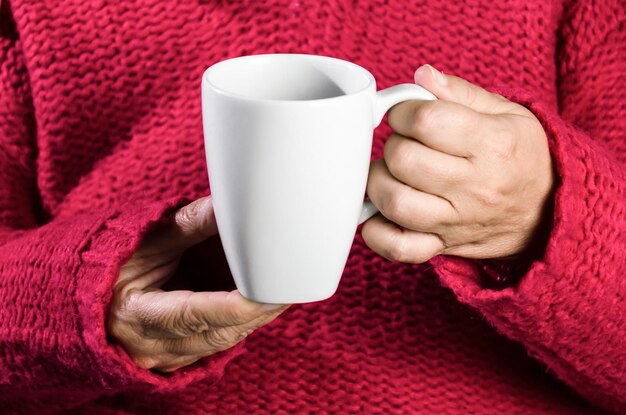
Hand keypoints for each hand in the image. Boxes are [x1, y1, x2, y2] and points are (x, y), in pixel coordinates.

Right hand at [108, 197, 289, 371]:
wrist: (89, 301)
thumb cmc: (111, 267)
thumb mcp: (143, 241)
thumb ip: (187, 224)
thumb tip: (228, 204)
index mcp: (136, 314)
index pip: (195, 314)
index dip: (237, 304)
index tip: (271, 287)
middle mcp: (153, 345)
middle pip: (219, 332)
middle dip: (260, 309)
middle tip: (291, 281)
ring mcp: (168, 357)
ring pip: (225, 341)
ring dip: (257, 316)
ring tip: (284, 285)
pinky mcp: (181, 356)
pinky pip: (220, 342)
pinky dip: (243, 321)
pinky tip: (262, 300)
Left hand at [363, 65, 553, 262]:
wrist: (548, 214)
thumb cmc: (521, 157)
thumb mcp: (507, 113)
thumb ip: (460, 92)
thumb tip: (420, 76)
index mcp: (493, 145)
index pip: (426, 121)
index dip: (403, 111)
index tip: (406, 114)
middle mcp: (475, 187)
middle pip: (404, 160)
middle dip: (392, 144)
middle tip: (403, 143)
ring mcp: (456, 222)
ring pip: (394, 203)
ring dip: (379, 182)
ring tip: (393, 173)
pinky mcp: (441, 247)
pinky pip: (397, 247)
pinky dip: (376, 231)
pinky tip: (380, 212)